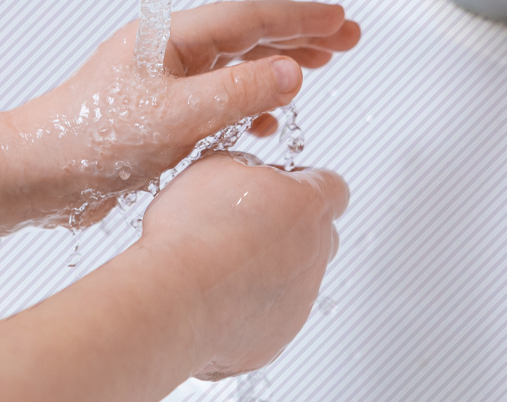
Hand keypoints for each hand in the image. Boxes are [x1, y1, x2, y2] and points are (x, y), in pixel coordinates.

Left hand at [6, 0, 358, 227]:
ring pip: (235, 68)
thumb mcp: (176, 115)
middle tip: (345, 37)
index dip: (299, 18)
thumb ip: (237, 93)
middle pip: (247, 36)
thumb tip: (290, 73)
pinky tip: (265, 122)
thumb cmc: (88, 137)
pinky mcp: (159, 118)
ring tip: (318, 67)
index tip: (339, 19)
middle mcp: (169, 55)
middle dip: (299, 36)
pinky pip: (217, 102)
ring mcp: (164, 86)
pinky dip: (249, 107)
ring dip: (278, 68)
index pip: (249, 19)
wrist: (37, 174)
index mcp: (170, 38)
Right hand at [137, 152, 349, 379]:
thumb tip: (245, 174)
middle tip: (245, 227)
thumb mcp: (214, 167)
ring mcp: (299, 303)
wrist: (175, 297)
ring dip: (265, 273)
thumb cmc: (193, 231)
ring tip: (218, 267)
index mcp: (308, 205)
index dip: (304, 184)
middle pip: (321, 236)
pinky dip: (246, 311)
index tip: (279, 187)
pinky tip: (212, 300)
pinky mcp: (275, 340)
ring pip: (294, 282)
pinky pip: (267, 321)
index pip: (332, 187)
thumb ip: (243, 167)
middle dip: (290, 230)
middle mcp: (314, 255)